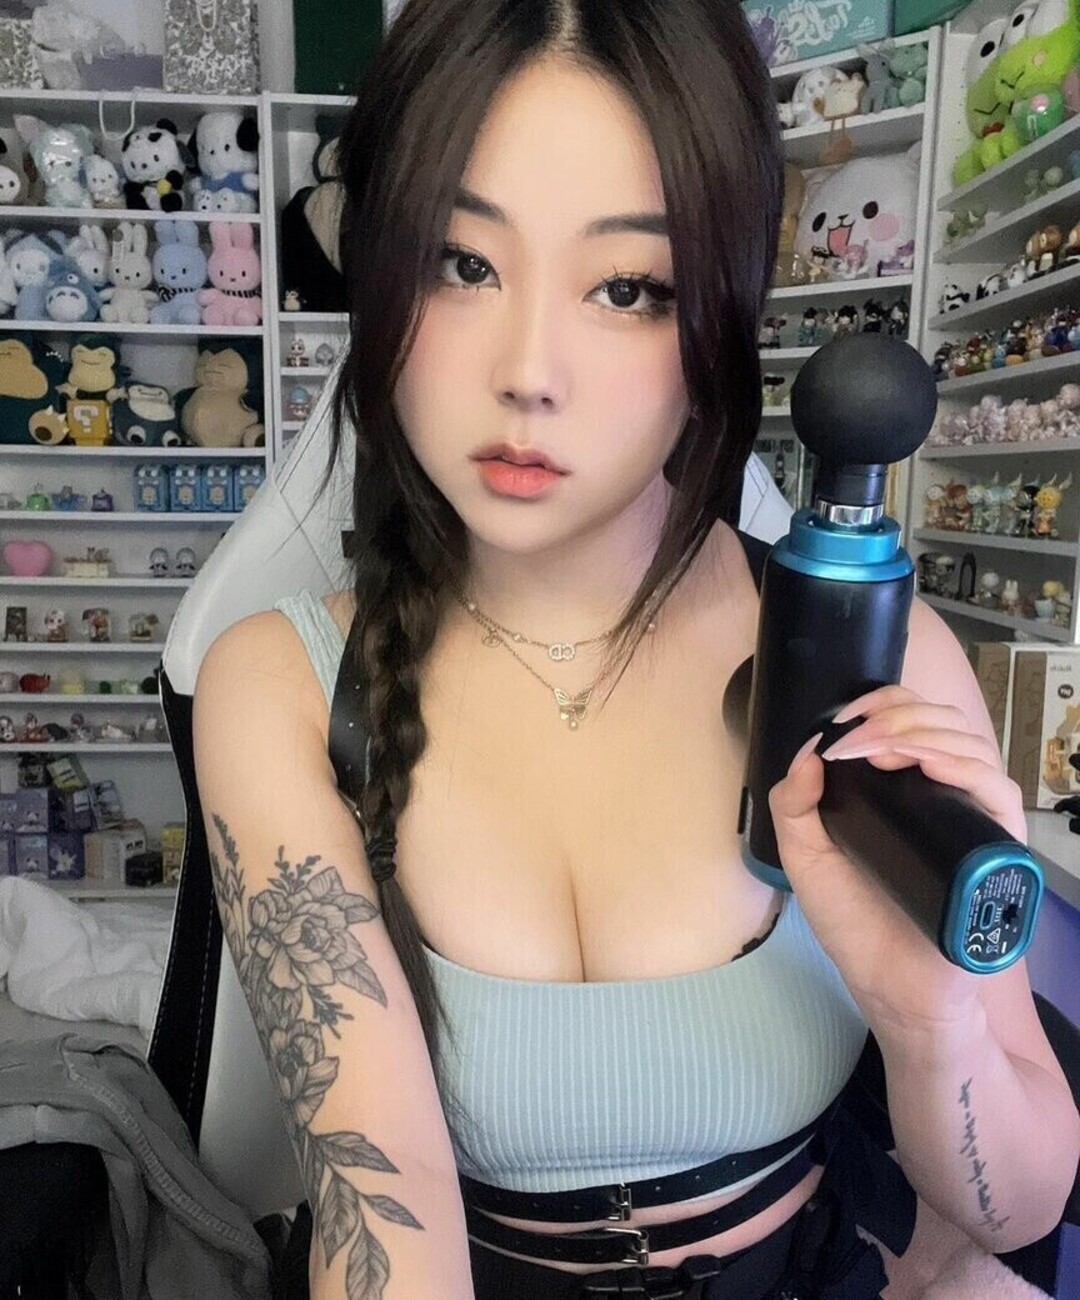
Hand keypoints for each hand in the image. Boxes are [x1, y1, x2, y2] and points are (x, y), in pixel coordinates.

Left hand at [767, 685, 1026, 1038]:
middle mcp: (941, 793)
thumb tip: (807, 751)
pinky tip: (929, 766)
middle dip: (894, 716)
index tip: (844, 719)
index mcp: (900, 787)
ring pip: (967, 744)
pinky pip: (994, 790)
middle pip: (939, 720)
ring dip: (920, 733)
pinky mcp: (996, 846)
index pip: (908, 719)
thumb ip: (794, 806)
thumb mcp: (808, 860)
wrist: (895, 989)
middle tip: (856, 740)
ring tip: (879, 749)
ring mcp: (971, 816)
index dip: (880, 704)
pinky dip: (962, 766)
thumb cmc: (858, 926)